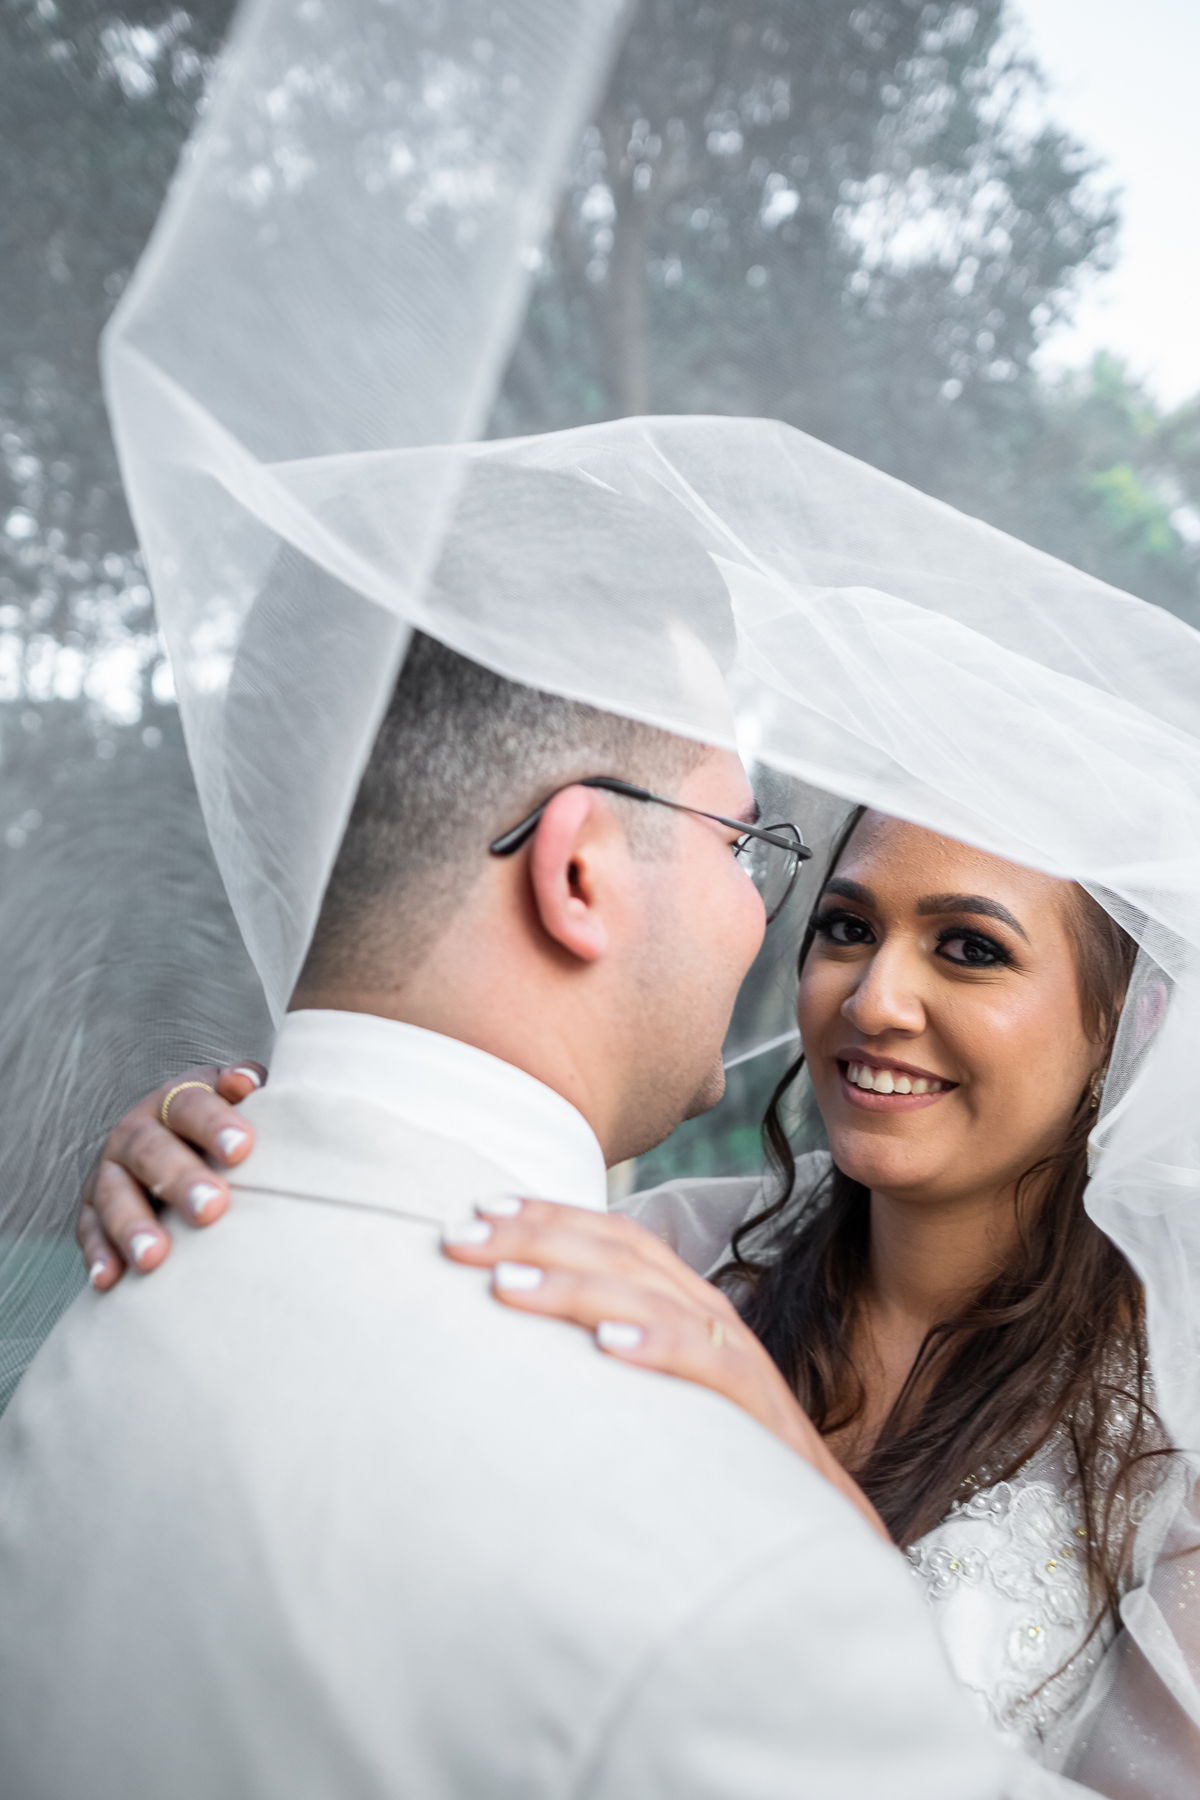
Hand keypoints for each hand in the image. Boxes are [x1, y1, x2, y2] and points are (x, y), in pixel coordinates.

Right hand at [78, 1062, 266, 1289]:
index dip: (215, 1123)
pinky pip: (89, 1231)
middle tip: (212, 1208)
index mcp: (176, 1099)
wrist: (186, 1148)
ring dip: (132, 1225)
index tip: (242, 1148)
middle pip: (151, 1150)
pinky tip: (109, 1280)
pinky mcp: (93, 1209)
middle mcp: (136, 1130)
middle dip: (180, 1179)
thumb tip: (245, 1081)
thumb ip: (246, 1087)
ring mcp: (111, 1170)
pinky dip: (99, 1254)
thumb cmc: (228, 1132)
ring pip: (115, 1194)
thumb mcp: (240, 1103)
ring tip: (154, 1257)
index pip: (191, 1104)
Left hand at [442, 1196, 889, 1542]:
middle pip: (619, 1252)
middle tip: (459, 1236)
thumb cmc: (720, 1461)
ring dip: (573, 1286)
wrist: (820, 1528)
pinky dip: (658, 1346)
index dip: (545, 1218)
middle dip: (535, 1237)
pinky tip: (607, 1346)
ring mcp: (735, 1357)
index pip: (610, 1238)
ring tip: (506, 1285)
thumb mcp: (650, 1401)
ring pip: (651, 1297)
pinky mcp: (758, 1407)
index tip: (473, 1212)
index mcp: (679, 1304)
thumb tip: (511, 1358)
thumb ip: (601, 1365)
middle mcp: (705, 1315)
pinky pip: (710, 1365)